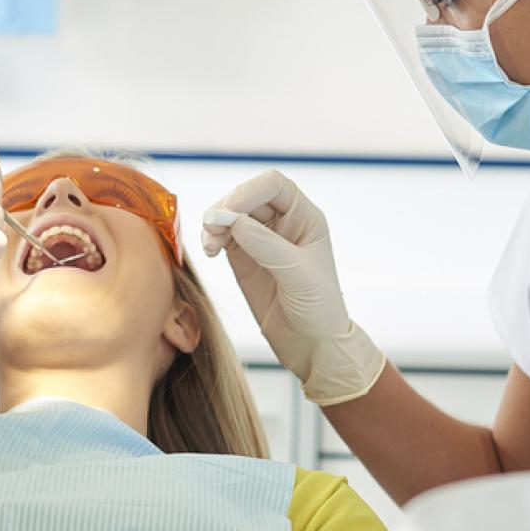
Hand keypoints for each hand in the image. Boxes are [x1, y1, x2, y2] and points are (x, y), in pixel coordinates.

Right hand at [202, 170, 384, 405]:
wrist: (311, 344)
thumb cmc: (319, 309)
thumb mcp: (298, 276)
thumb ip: (267, 246)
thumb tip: (233, 220)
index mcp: (305, 218)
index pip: (274, 186)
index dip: (249, 190)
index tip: (230, 210)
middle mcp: (283, 222)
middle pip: (247, 196)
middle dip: (227, 208)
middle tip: (212, 229)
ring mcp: (261, 238)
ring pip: (231, 214)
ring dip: (215, 223)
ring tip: (210, 245)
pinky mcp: (244, 256)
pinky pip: (222, 235)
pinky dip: (211, 238)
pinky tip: (210, 250)